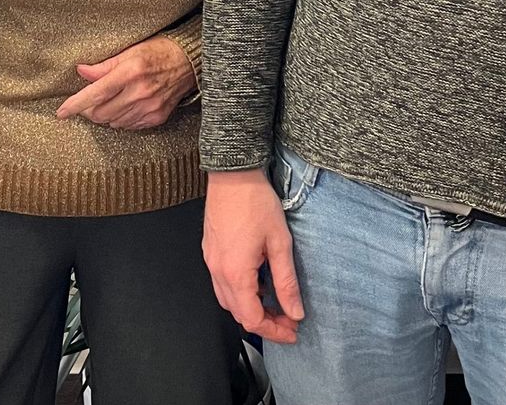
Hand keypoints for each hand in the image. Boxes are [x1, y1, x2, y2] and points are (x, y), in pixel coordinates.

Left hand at [55, 36, 194, 128]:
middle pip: (101, 113)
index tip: (61, 112)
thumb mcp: (129, 51)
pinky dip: (122, 119)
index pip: (95, 93)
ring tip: (111, 100)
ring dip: (106, 115)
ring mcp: (149, 108)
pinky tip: (126, 106)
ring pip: (113, 122)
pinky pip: (129, 126)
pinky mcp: (157, 118)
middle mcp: (139, 93)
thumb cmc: (157, 51)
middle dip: (90, 109)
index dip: (75, 104)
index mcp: (129, 73)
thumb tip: (81, 71)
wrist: (189, 62)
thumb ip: (103, 65)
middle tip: (90, 100)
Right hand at [204, 167, 303, 343]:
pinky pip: (222, 282)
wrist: (233, 173)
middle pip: (238, 314)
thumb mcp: (280, 243)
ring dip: (251, 308)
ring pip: (228, 300)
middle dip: (264, 322)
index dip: (274, 331)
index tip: (291, 331)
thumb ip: (286, 281)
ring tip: (275, 302)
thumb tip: (295, 311)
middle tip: (287, 320)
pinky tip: (258, 282)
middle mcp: (218, 271)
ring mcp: (211, 260)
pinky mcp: (210, 250)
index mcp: (236, 273)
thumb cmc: (255, 202)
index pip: (252, 319)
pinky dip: (240, 291)